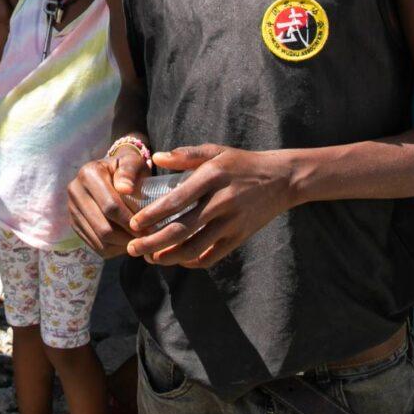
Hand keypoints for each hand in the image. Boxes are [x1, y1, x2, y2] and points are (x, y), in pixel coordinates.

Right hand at [68, 145, 149, 257]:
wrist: (111, 172)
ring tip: (137, 242)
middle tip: (144, 240)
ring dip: (120, 246)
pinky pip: (94, 245)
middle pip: (102, 227)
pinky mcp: (74, 223)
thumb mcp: (132, 162)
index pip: (110, 206)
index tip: (148, 228)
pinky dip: (112, 249)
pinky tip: (125, 243)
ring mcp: (71, 209)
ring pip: (98, 240)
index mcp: (89, 174)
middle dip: (126, 237)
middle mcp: (75, 191)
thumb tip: (126, 189)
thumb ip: (129, 171)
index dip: (130, 220)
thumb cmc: (127, 168)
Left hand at [126, 145, 294, 269]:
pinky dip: (192, 262)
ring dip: (169, 257)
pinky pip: (212, 256)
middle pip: (181, 229)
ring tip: (150, 258)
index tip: (134, 224)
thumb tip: (156, 157)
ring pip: (194, 248)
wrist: (280, 179)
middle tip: (133, 249)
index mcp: (212, 177)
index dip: (153, 215)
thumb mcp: (216, 151)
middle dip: (153, 243)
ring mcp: (231, 222)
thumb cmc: (241, 163)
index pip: (176, 201)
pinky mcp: (239, 237)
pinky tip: (177, 260)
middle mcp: (221, 201)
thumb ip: (185, 155)